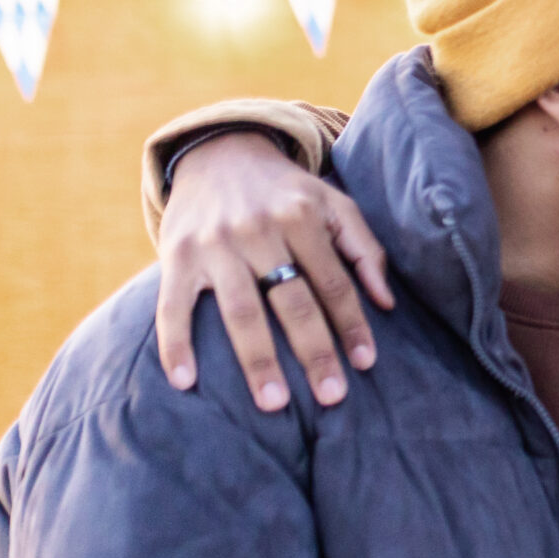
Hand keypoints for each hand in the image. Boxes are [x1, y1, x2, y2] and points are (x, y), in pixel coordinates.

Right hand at [156, 130, 393, 412]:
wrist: (218, 153)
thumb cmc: (287, 192)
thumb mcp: (334, 204)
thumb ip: (365, 249)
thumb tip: (386, 303)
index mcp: (302, 218)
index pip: (334, 284)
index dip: (353, 325)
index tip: (367, 363)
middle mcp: (258, 231)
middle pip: (291, 302)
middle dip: (314, 352)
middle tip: (332, 397)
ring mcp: (214, 244)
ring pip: (240, 311)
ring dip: (257, 360)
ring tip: (273, 404)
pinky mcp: (175, 254)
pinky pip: (172, 306)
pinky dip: (175, 345)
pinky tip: (184, 382)